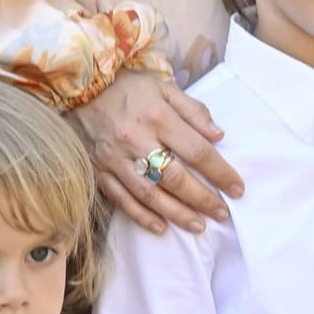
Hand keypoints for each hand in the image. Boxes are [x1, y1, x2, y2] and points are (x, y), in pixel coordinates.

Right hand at [73, 69, 244, 236]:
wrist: (76, 89)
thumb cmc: (125, 87)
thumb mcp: (163, 86)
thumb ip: (193, 110)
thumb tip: (218, 136)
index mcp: (156, 115)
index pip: (196, 150)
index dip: (220, 172)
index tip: (237, 188)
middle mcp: (136, 139)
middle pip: (175, 177)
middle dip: (203, 199)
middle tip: (222, 213)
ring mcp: (115, 159)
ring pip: (150, 194)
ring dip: (177, 213)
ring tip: (199, 225)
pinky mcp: (98, 171)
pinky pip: (122, 199)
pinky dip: (142, 216)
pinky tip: (161, 227)